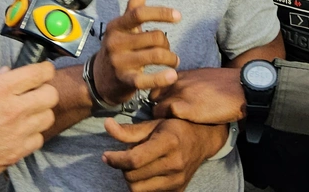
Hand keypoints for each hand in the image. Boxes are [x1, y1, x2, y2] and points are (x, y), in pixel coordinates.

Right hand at [0, 63, 58, 191]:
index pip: (40, 72)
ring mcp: (18, 133)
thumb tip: (6, 73)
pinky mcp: (17, 153)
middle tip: (34, 92)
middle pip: (51, 95)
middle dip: (45, 90)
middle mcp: (14, 110)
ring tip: (26, 113)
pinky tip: (19, 132)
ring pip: (48, 117)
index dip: (44, 69)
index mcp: (0, 89)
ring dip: (40, 113)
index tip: (42, 71)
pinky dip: (32, 135)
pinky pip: (38, 139)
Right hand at [95, 0, 181, 104]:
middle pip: (154, 36)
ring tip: (174, 61)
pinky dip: (162, 77)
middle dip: (167, 43)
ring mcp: (119, 62)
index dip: (160, 12)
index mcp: (116, 26)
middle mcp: (115, 42)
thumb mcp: (123, 27)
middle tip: (169, 50)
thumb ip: (133, 6)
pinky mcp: (124, 81)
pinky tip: (172, 75)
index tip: (178, 16)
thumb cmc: (119, 48)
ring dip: (171, 58)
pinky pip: (146, 80)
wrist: (100, 79)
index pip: (139, 13)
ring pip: (156, 55)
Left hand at [103, 118, 226, 191]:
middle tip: (127, 155)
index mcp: (168, 143)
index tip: (106, 155)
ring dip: (131, 177)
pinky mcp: (178, 190)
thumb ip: (129, 130)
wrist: (202, 139)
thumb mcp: (153, 123)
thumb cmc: (175, 127)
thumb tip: (106, 125)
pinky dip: (143, 184)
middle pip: (132, 177)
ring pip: (138, 189)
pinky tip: (146, 171)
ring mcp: (177, 180)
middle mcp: (174, 164)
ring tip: (137, 164)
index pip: (134, 160)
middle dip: (123, 167)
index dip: (115, 159)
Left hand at [152, 68, 243, 123]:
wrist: (241, 89)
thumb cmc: (227, 86)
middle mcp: (176, 82)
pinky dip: (167, 123)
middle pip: (153, 97)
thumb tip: (184, 92)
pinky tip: (177, 129)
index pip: (158, 85)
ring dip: (162, 118)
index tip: (164, 107)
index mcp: (182, 75)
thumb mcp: (204, 78)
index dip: (160, 98)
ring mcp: (178, 94)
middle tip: (166, 119)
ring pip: (156, 108)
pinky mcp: (183, 108)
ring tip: (171, 127)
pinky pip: (164, 116)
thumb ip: (190, 83)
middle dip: (157, 107)